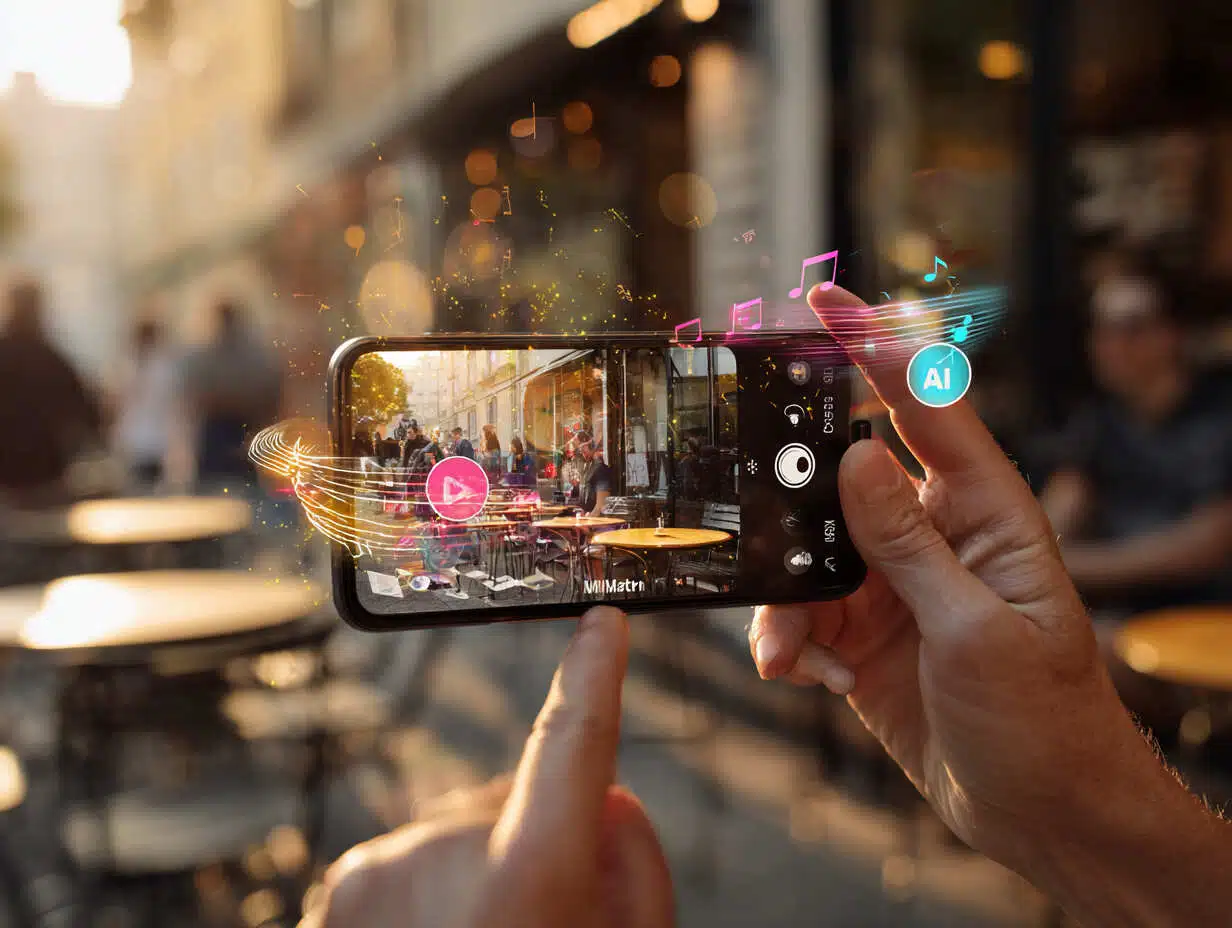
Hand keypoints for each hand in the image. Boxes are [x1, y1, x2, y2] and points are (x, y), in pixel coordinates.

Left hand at [303, 606, 673, 927]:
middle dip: (552, 849)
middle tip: (553, 923)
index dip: (595, 681)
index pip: (572, 750)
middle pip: (531, 810)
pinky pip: (419, 857)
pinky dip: (438, 890)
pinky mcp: (346, 883)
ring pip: (471, 833)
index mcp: (523, 885)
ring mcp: (381, 870)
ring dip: (487, 876)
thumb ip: (631, 869)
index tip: (602, 625)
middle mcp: (440, 860)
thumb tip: (604, 804)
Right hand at [750, 286, 1164, 876]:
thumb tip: (858, 456)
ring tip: (791, 651)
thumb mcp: (977, 632)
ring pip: (805, 556)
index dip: (873, 346)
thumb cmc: (1045, 722)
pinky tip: (805, 677)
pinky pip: (800, 616)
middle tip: (748, 505)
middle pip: (840, 480)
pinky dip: (788, 643)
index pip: (925, 407)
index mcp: (984, 514)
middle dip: (790, 500)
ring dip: (784, 601)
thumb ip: (910, 544)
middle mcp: (933, 537)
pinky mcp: (863, 635)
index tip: (822, 300)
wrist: (1043, 816)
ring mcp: (893, 587)